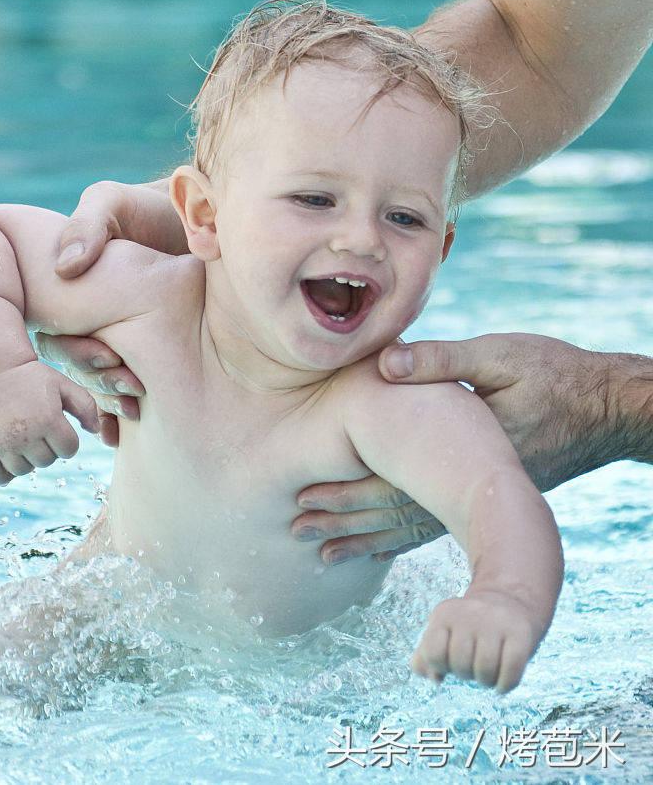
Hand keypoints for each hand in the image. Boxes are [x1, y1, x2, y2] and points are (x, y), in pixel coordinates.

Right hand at [0, 362, 98, 485]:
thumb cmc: (32, 378)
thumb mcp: (62, 384)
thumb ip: (85, 406)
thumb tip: (96, 432)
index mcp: (48, 419)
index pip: (68, 450)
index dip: (66, 438)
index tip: (56, 424)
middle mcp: (25, 434)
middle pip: (46, 461)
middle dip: (46, 446)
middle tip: (36, 426)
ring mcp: (2, 442)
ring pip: (24, 471)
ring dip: (26, 458)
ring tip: (21, 436)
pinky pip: (0, 476)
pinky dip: (5, 472)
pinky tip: (7, 455)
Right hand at [35, 179, 184, 440]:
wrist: (193, 219)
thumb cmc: (145, 207)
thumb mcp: (113, 202)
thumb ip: (87, 225)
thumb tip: (66, 268)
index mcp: (65, 296)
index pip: (54, 337)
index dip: (74, 353)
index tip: (106, 356)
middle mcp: (83, 323)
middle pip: (74, 368)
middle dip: (97, 382)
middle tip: (130, 385)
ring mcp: (113, 341)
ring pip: (97, 385)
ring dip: (111, 400)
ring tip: (136, 404)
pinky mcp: (143, 357)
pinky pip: (126, 391)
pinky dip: (122, 412)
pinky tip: (131, 427)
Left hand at [292, 333, 637, 562]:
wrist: (610, 407)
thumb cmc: (555, 374)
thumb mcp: (500, 355)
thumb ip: (442, 360)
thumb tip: (385, 363)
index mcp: (465, 454)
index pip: (395, 479)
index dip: (349, 490)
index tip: (305, 495)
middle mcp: (471, 486)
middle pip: (396, 509)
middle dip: (346, 520)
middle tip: (296, 528)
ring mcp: (482, 497)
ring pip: (414, 524)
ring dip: (368, 537)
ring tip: (324, 550)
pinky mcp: (489, 496)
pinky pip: (439, 522)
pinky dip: (402, 535)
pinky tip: (380, 545)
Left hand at [411, 589, 544, 693]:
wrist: (509, 600)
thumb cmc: (470, 626)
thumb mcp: (444, 631)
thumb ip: (426, 654)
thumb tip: (431, 677)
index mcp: (444, 614)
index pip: (433, 654)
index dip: (441, 667)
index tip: (449, 662)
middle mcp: (468, 614)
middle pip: (460, 665)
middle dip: (466, 674)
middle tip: (473, 666)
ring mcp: (495, 623)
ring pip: (485, 671)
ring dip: (486, 682)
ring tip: (487, 674)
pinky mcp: (520, 633)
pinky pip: (511, 672)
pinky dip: (505, 685)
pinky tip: (501, 684)